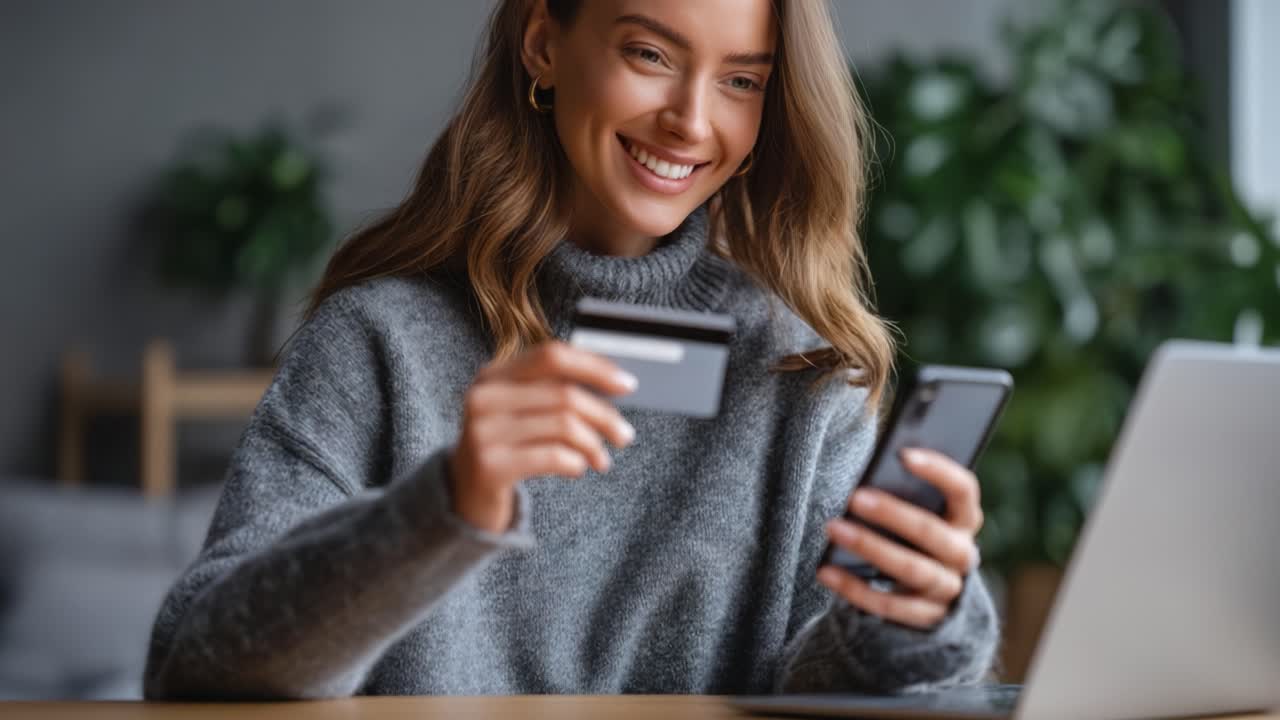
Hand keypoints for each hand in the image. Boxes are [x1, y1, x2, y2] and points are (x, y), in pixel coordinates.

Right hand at [448, 341, 637, 532]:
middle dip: (604, 415)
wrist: (464, 495)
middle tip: (625, 435)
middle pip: (564, 394)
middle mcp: (484, 397)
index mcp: (494, 374)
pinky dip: (576, 463)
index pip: (552, 355)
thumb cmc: (506, 448)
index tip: (627, 385)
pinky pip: (552, 456)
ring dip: (594, 444)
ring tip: (602, 459)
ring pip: (563, 425)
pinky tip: (578, 468)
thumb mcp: (521, 411)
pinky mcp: (489, 465)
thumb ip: (554, 391)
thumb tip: (615, 383)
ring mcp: (483, 431)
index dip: (594, 367)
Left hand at [818, 448, 982, 628]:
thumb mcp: (914, 512)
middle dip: (892, 513)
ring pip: (912, 569)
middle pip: (932, 532)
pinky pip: (890, 606)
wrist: (924, 594)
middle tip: (855, 497)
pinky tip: (826, 571)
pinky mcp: (926, 618)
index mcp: (964, 519)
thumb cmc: (908, 535)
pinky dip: (855, 588)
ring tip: (833, 528)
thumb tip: (871, 471)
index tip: (903, 453)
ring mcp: (947, 589)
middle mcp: (963, 554)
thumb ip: (902, 492)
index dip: (939, 471)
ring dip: (870, 547)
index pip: (963, 490)